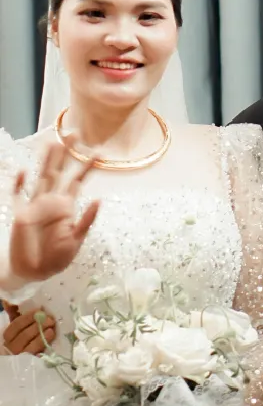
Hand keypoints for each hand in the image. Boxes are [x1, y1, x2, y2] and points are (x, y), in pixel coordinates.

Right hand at [2, 302, 55, 354]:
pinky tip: (50, 336)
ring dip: (41, 335)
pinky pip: (35, 354)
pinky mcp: (30, 363)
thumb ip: (15, 313)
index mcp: (8, 335)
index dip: (27, 317)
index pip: (16, 325)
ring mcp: (20, 356)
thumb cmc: (22, 336)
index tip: (39, 311)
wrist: (23, 358)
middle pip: (23, 335)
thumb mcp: (18, 326)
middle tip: (50, 319)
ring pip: (29, 346)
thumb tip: (8, 300)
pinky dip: (43, 344)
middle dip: (37, 325)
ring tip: (51, 328)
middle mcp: (11, 347)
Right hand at [5, 138, 99, 284]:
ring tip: (53, 142)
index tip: (100, 152)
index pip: (78, 181)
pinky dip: (19, 185)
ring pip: (41, 177)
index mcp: (66, 206)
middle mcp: (51, 201)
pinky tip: (23, 172)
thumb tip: (99, 200)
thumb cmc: (56, 257)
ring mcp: (35, 206)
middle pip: (59, 171)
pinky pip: (18, 196)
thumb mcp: (76, 240)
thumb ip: (86, 221)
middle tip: (75, 133)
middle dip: (66, 153)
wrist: (34, 273)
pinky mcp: (20, 215)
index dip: (88, 166)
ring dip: (47, 161)